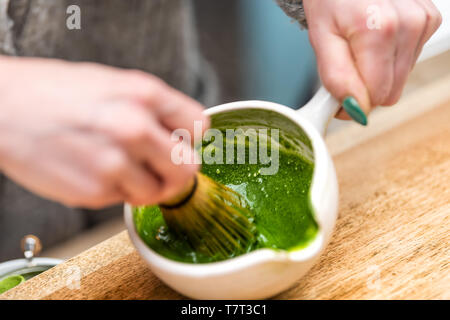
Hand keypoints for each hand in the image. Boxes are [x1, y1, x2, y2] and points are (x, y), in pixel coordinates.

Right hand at [0, 57, 207, 207]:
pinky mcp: (95, 192)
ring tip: (118, 166)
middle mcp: (134, 127)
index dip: (189, 138)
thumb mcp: (113, 84)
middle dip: (176, 170)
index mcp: (144, 93)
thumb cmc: (55, 93)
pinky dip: (116, 191)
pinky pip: (126, 201)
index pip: (199, 126)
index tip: (178, 142)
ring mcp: (115, 162)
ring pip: (160, 192)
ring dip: (145, 184)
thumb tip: (184, 136)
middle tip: (159, 167)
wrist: (1, 107)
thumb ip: (154, 109)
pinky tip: (93, 170)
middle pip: (189, 168)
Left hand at [304, 0, 441, 122]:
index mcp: (378, 30)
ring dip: (377, 72)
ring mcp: (423, 21)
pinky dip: (389, 57)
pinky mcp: (430, 19)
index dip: (352, 103)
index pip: (375, 97)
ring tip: (360, 46)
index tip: (336, 94)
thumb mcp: (321, 37)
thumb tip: (356, 109)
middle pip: (390, 92)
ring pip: (400, 79)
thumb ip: (336, 76)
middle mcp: (408, 25)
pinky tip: (375, 38)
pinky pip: (409, 60)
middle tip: (346, 65)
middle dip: (364, 88)